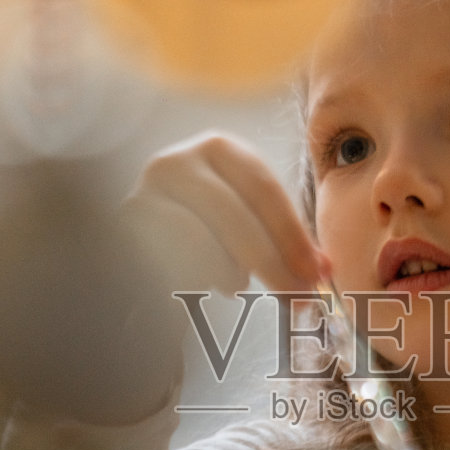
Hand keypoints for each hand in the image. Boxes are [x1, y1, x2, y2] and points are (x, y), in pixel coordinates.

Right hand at [126, 132, 328, 296]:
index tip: (318, 275)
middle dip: (272, 263)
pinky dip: (192, 279)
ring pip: (199, 240)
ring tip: (234, 284)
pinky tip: (200, 284)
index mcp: (219, 149)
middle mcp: (177, 161)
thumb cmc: (209, 237)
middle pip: (234, 215)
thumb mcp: (251, 227)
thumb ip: (286, 241)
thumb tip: (324, 270)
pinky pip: (167, 262)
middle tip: (297, 299)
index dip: (293, 235)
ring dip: (227, 272)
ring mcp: (144, 192)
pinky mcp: (124, 229)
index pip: (264, 188)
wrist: (147, 255)